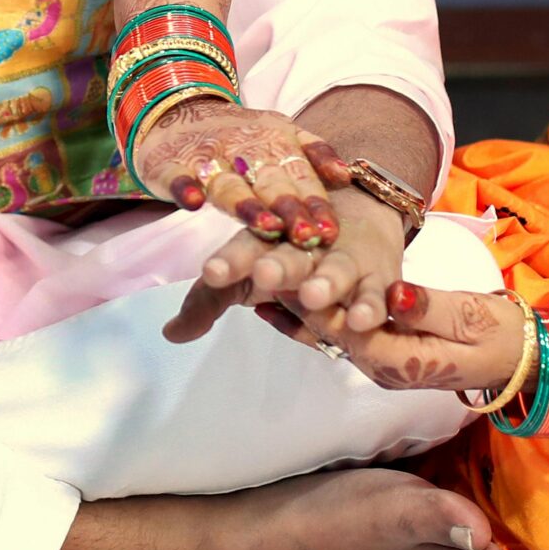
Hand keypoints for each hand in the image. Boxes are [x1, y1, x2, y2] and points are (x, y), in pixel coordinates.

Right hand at [133, 99, 347, 249]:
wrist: (176, 107)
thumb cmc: (240, 135)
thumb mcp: (282, 133)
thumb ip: (315, 154)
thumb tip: (347, 176)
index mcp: (275, 145)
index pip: (301, 178)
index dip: (315, 205)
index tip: (330, 232)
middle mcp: (244, 152)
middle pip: (270, 184)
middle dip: (289, 209)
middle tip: (307, 237)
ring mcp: (206, 158)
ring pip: (229, 184)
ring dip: (247, 205)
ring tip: (266, 226)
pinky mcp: (170, 165)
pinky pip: (178, 177)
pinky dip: (184, 187)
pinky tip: (192, 202)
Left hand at [163, 188, 406, 343]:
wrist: (359, 215)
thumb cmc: (287, 256)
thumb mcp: (244, 277)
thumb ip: (207, 304)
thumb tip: (169, 334)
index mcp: (266, 242)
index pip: (244, 249)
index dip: (229, 261)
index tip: (211, 272)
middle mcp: (305, 247)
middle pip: (289, 255)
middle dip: (277, 266)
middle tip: (264, 275)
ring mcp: (343, 260)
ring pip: (334, 269)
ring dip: (325, 281)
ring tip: (312, 296)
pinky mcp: (378, 277)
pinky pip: (376, 293)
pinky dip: (371, 305)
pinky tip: (361, 320)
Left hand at [258, 280, 523, 395]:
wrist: (517, 356)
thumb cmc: (497, 334)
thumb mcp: (468, 317)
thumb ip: (428, 307)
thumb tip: (392, 295)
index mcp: (401, 362)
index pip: (348, 331)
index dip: (317, 302)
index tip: (289, 272)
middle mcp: (381, 367)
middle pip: (328, 332)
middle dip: (294, 302)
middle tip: (259, 269)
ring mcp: (378, 361)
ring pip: (328, 332)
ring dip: (294, 306)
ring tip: (258, 275)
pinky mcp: (379, 349)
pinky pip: (337, 332)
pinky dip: (306, 316)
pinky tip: (275, 299)